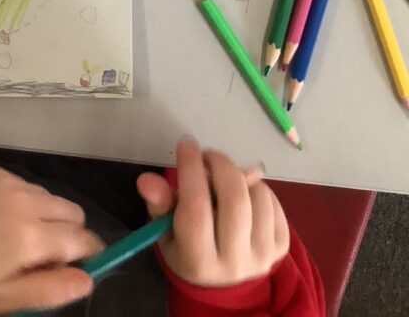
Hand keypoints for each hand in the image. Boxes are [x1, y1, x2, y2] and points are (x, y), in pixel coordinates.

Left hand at [0, 167, 101, 313]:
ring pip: (51, 198)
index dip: (87, 255)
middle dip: (68, 235)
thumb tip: (87, 280)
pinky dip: (25, 203)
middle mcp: (28, 202)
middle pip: (74, 213)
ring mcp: (12, 183)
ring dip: (47, 217)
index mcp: (31, 237)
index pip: (84, 240)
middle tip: (42, 257)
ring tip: (17, 238)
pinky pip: (28, 186)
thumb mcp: (0, 299)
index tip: (76, 268)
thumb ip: (48, 290)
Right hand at [137, 138, 289, 286]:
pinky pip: (274, 203)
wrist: (221, 283)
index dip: (191, 170)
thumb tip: (147, 180)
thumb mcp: (164, 231)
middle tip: (208, 155)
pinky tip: (243, 193)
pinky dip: (258, 188)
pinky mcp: (280, 249)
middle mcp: (234, 263)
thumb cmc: (185, 249)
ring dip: (240, 176)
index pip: (196, 208)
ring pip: (258, 197)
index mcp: (198, 261)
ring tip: (224, 178)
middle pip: (235, 201)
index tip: (186, 144)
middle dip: (221, 165)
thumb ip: (159, 204)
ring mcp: (263, 257)